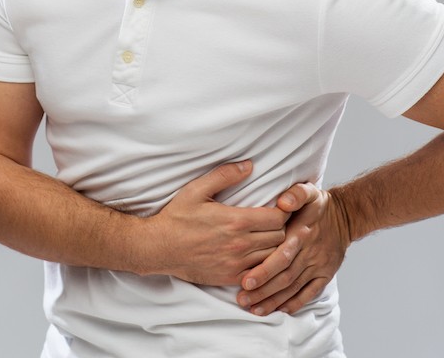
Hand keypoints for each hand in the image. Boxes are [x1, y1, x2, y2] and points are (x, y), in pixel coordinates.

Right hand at [144, 160, 289, 285]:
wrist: (159, 248)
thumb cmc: (178, 217)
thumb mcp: (197, 189)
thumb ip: (225, 175)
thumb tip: (249, 165)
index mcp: (235, 221)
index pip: (278, 218)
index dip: (284, 212)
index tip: (280, 208)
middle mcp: (240, 244)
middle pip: (280, 238)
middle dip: (282, 228)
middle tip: (277, 222)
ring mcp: (236, 264)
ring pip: (273, 257)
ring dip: (276, 248)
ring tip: (272, 238)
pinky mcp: (230, 278)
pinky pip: (260, 275)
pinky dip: (264, 266)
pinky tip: (260, 257)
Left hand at [236, 182, 351, 315]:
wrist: (345, 216)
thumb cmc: (318, 205)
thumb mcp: (308, 191)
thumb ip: (295, 194)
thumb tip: (283, 202)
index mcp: (302, 234)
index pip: (282, 257)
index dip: (264, 270)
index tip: (246, 281)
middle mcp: (310, 253)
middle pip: (284, 277)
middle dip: (262, 290)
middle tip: (242, 300)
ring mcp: (318, 266)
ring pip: (294, 288)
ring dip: (274, 300)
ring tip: (254, 309)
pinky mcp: (325, 275)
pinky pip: (310, 293)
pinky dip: (295, 303)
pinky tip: (280, 310)